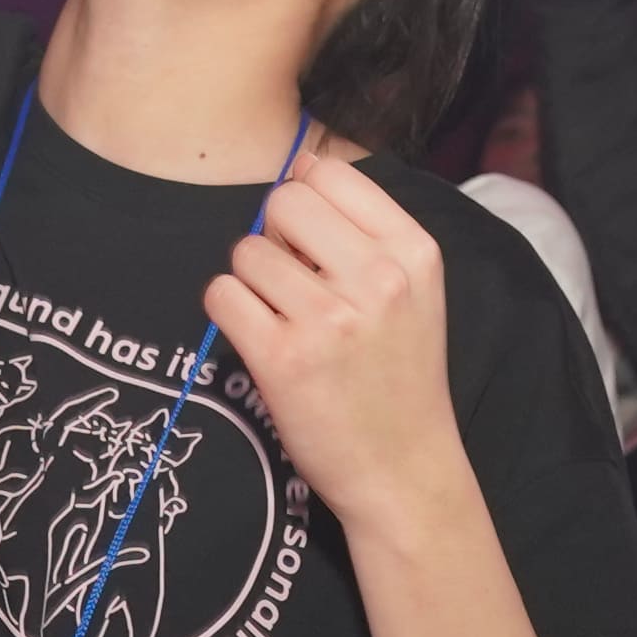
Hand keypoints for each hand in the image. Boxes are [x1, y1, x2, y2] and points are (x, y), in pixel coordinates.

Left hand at [201, 157, 461, 529]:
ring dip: (253, 282)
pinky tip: (261, 339)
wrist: (404, 469)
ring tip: (286, 320)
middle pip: (283, 201)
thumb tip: (299, 166)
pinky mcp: (283, 359)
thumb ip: (365, 228)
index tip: (313, 241)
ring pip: (247, 251)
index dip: (307, 200)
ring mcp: (329, 319)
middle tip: (294, 282)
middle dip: (275, 236)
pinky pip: (222, 295)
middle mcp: (377, 277)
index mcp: (413, 251)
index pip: (331, 173)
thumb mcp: (414, 290)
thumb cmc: (399, 375)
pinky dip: (230, 313)